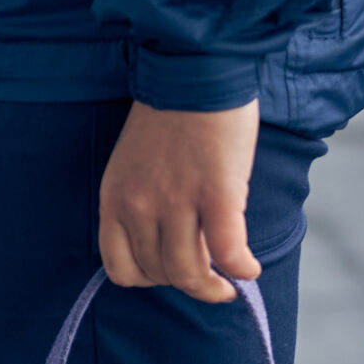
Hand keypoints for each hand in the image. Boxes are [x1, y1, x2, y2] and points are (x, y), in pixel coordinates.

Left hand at [98, 100, 260, 303]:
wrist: (194, 75)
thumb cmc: (168, 116)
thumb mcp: (131, 165)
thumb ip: (140, 201)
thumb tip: (166, 237)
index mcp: (113, 200)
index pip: (119, 267)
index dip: (146, 280)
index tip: (168, 274)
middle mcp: (139, 208)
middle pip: (158, 274)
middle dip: (184, 284)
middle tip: (208, 280)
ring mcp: (176, 203)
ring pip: (189, 271)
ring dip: (212, 288)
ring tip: (229, 285)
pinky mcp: (216, 195)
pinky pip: (226, 250)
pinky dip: (241, 268)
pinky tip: (250, 269)